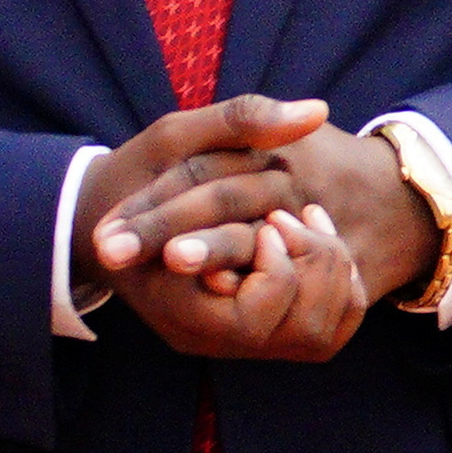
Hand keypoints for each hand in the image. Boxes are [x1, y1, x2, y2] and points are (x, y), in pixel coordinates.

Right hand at [71, 97, 403, 364]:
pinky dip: (337, 285)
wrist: (115, 224)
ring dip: (329, 270)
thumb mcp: (176, 138)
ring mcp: (225, 340)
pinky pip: (324, 331)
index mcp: (173, 301)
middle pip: (295, 329)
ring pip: (314, 332)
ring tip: (307, 221)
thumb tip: (317, 112)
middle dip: (316, 263)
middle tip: (300, 218)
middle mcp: (201, 334)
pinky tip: (315, 236)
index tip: (274, 222)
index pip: (253, 317)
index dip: (280, 267)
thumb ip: (240, 122)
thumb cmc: (141, 174)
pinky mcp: (248, 332)